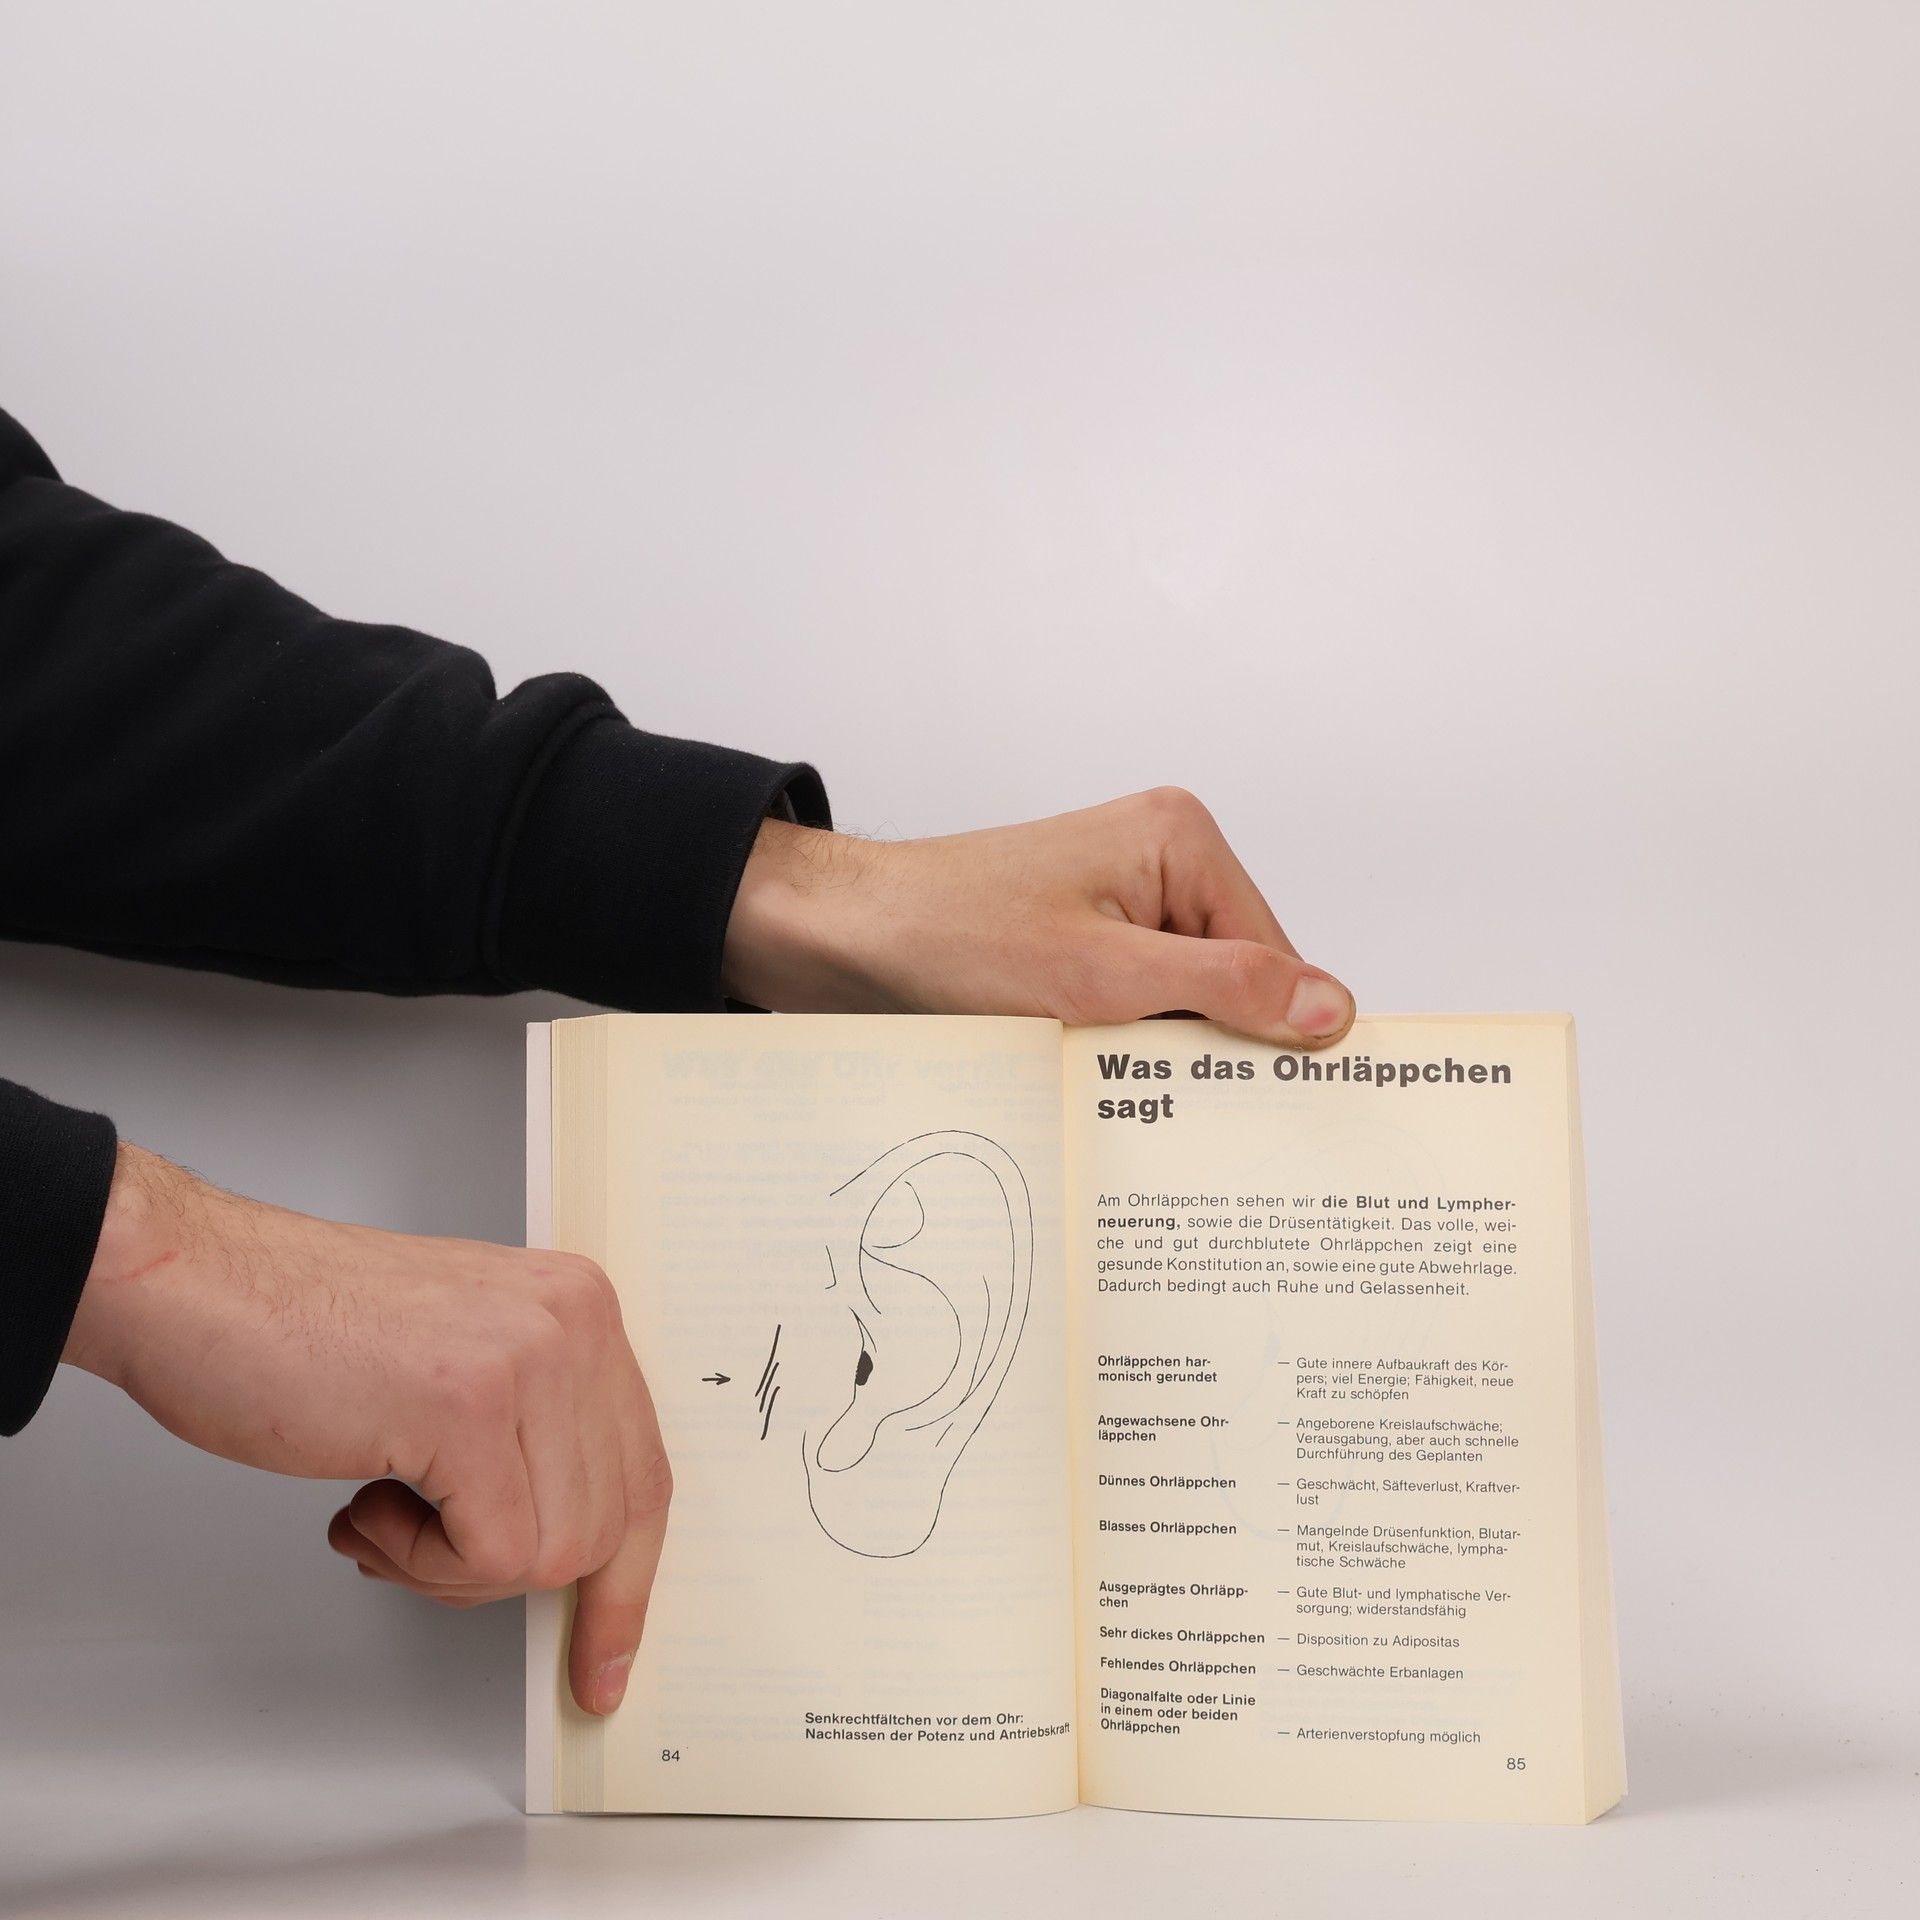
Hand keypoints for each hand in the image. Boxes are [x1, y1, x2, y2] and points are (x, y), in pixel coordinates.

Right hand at [63, 1144, 668, 1715]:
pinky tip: (364, 1502)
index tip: (606, 1656)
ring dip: (449, 1564)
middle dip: (505, 1571)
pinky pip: (492, 1554)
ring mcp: (527, 1360)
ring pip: (554, 1552)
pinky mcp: (468, 1407)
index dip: (626, 1578)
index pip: (643, 1471)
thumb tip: (568, 1547)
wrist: (200, 1286)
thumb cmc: (302, 1330)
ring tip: (381, 1506)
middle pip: (607, 1525)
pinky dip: (418, 1561)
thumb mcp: (465, 1364)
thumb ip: (530, 1433)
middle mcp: (572, 1322)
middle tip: (418, 1546)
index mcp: (578, 1307)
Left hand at [723, 787, 1355, 1045]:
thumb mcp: (1100, 975)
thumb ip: (1223, 987)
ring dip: (1157, 1053)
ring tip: (1118, 1081)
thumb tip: (1328, 1006)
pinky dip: (1121, 1048)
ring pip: (1183, 1004)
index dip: (1272, 1033)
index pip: (1275, 955)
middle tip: (1185, 1111)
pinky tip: (1093, 1077)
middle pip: (1234, 981)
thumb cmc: (949, 932)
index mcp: (1179, 840)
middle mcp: (1159, 861)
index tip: (1273, 1106)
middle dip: (1208, 1044)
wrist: (841, 937)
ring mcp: (1119, 903)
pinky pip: (1137, 1007)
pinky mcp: (1083, 942)